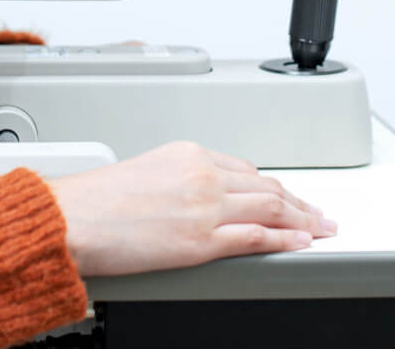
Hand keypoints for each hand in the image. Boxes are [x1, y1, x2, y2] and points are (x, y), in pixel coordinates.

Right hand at [46, 141, 336, 277]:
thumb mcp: (143, 173)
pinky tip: (302, 241)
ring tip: (322, 227)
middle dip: (298, 201)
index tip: (286, 196)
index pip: (245, 170)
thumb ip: (177, 181)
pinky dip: (285, 239)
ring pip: (270, 209)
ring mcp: (206, 207)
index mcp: (188, 153)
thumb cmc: (94, 201)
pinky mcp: (202, 240)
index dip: (272, 187)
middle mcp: (203, 174)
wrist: (71, 218)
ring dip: (303, 219)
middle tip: (318, 212)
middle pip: (266, 188)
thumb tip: (193, 200)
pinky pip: (256, 238)